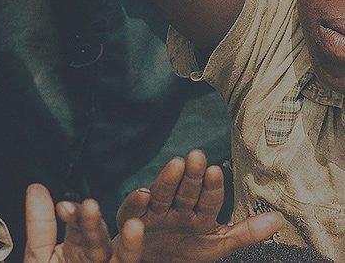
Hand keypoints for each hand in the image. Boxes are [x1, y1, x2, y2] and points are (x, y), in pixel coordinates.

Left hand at [26, 186, 143, 262]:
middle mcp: (97, 259)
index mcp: (77, 248)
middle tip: (89, 207)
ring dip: (130, 243)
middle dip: (94, 224)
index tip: (62, 207)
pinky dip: (133, 254)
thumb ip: (40, 226)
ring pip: (123, 257)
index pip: (78, 226)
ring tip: (134, 226)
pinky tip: (137, 241)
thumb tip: (36, 188)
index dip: (73, 215)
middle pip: (100, 240)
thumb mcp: (39, 258)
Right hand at [112, 151, 282, 261]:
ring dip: (167, 180)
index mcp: (198, 215)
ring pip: (160, 195)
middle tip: (196, 157)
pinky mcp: (129, 221)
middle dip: (191, 175)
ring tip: (176, 166)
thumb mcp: (219, 246)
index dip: (212, 187)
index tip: (215, 170)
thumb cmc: (187, 255)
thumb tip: (279, 217)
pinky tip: (142, 195)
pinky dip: (134, 204)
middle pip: (184, 191)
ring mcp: (152, 214)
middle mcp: (175, 209)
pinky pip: (130, 213)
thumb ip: (247, 233)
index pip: (208, 199)